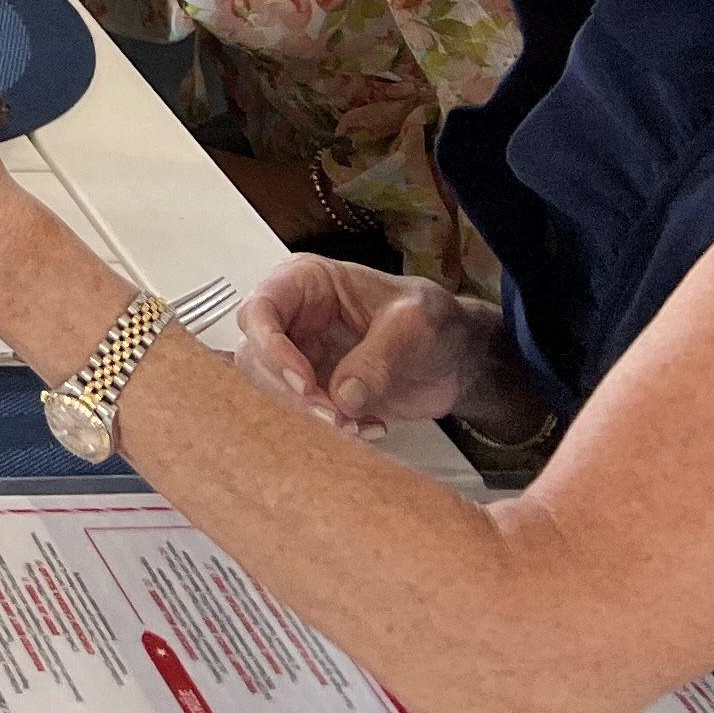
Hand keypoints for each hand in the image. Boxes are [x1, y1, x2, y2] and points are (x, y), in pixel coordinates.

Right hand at [233, 257, 501, 434]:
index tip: (304, 383)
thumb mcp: (415, 325)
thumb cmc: (434, 320)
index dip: (272, 347)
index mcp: (307, 283)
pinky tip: (371, 426)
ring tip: (356, 423)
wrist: (457, 358)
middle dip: (291, 392)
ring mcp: (302, 357)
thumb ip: (379, 357)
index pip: (261, 309)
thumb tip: (343, 394)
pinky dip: (333, 430)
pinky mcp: (316, 392)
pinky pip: (303, 416)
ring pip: (272, 392)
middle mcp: (295, 319)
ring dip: (309, 416)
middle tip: (333, 413)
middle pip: (256, 356)